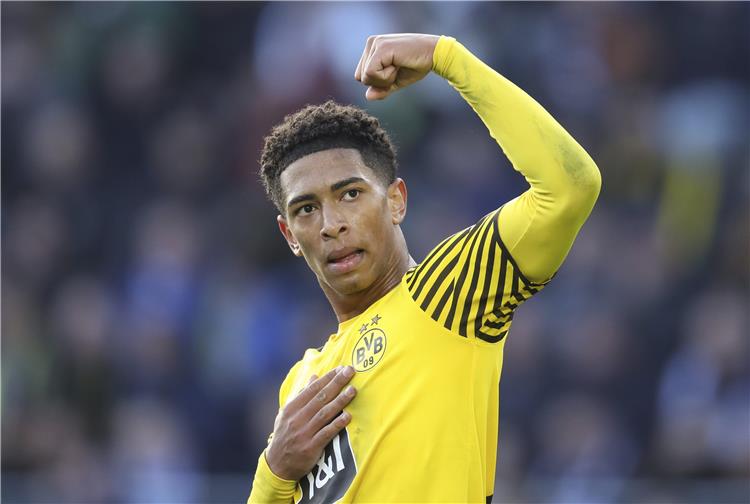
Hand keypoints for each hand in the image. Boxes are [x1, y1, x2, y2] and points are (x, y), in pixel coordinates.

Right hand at [265, 366, 356, 480]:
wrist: (277, 465)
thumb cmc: (285, 435)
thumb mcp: (287, 414)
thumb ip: (301, 395)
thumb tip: (314, 376)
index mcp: (291, 408)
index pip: (312, 389)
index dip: (327, 377)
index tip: (340, 368)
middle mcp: (296, 419)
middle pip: (320, 398)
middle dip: (336, 383)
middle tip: (350, 371)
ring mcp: (303, 433)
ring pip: (324, 413)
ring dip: (340, 401)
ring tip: (352, 390)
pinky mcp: (310, 447)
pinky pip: (326, 433)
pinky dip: (337, 424)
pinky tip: (347, 416)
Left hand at [354, 33, 439, 100]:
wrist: (434, 54)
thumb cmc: (416, 66)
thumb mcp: (395, 81)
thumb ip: (381, 89)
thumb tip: (367, 97)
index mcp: (372, 48)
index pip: (361, 76)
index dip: (377, 83)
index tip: (394, 72)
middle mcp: (371, 43)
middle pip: (361, 77)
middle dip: (379, 82)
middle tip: (397, 69)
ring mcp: (375, 43)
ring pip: (365, 77)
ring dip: (384, 79)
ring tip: (398, 66)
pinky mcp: (381, 48)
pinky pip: (371, 73)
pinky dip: (385, 77)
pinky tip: (397, 65)